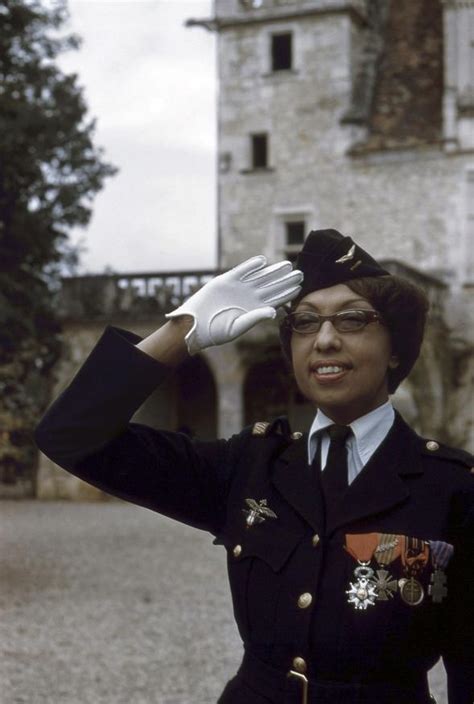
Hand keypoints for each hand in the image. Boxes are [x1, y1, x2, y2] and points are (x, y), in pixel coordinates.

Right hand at [166, 256, 302, 353]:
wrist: (195, 325)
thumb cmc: (216, 331)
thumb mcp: (237, 327)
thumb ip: (255, 318)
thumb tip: (274, 312)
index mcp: (255, 309)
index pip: (275, 299)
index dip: (287, 293)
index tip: (299, 287)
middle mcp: (249, 297)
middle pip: (271, 286)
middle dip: (285, 279)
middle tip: (300, 273)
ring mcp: (239, 288)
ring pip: (260, 276)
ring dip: (272, 270)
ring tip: (286, 265)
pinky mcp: (226, 280)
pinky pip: (241, 270)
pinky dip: (251, 265)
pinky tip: (262, 261)